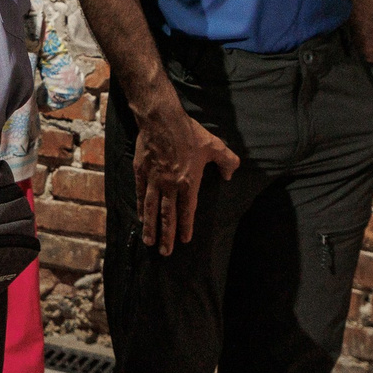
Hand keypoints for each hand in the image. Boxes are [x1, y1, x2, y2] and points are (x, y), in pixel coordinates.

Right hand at [123, 78, 237, 253]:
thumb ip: (226, 162)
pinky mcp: (140, 171)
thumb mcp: (214, 146)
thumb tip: (231, 175)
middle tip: (165, 253)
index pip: (187, 211)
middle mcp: (170, 186)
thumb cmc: (189, 132)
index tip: (185, 241)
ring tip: (149, 242)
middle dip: (166, 236)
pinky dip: (141, 207)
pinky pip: (141, 194)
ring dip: (150, 227)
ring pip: (152, 209)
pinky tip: (140, 217)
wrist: (161, 118)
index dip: (185, 227)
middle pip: (167, 216)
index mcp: (188, 182)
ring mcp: (153, 180)